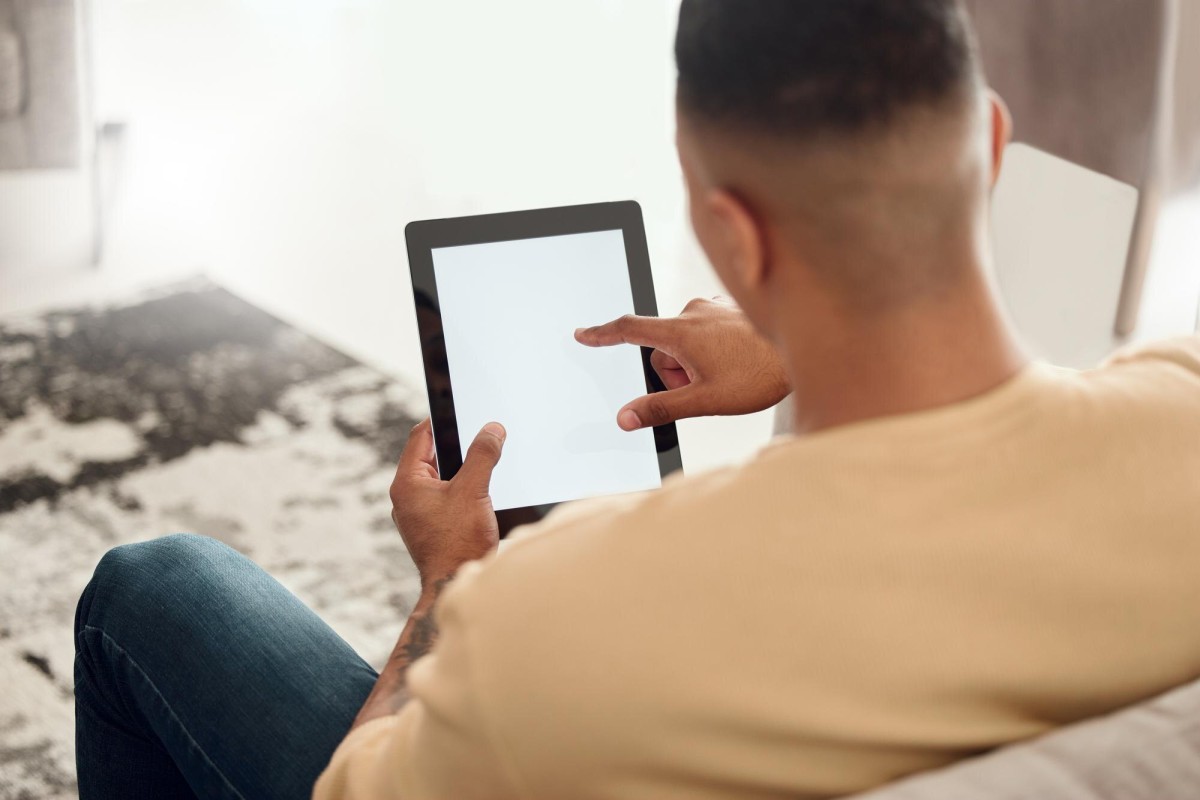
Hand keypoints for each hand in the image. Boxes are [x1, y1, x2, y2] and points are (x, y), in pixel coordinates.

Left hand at [389, 418, 505, 587]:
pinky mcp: (429, 527)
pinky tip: (479, 497)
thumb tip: (492, 429)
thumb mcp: (473, 490)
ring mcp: (416, 514)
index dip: (441, 420)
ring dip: (461, 472)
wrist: (455, 586)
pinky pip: (443, 498)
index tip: (462, 410)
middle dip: (457, 448)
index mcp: (407, 483)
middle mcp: (406, 497)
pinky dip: (460, 491)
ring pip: (439, 478)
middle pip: (430, 456)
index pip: (420, 436)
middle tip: (480, 439)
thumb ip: (482, 455)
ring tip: (483, 469)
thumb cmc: (458, 544)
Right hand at [575, 297, 789, 429]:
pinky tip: (737, 362)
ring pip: (686, 342)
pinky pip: (705, 332)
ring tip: (729, 375)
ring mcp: (713, 308)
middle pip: (663, 349)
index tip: (583, 334)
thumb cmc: (762, 374)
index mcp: (681, 331)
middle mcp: (694, 312)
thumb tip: (626, 418)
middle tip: (706, 387)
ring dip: (696, 362)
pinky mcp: (729, 309)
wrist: (809, 348)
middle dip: (676, 372)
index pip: (629, 329)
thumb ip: (661, 409)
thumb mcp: (706, 400)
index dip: (602, 334)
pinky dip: (713, 350)